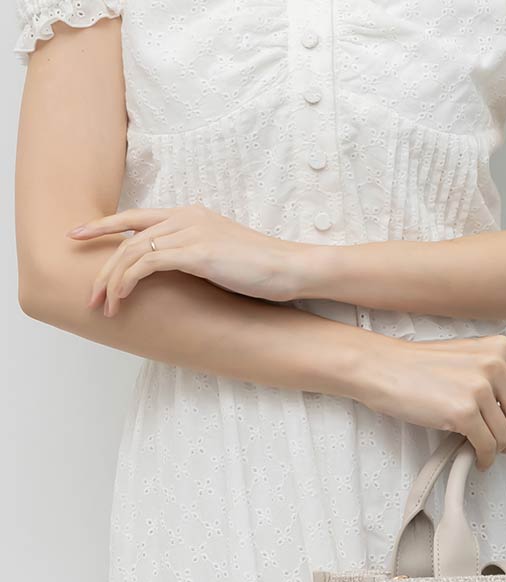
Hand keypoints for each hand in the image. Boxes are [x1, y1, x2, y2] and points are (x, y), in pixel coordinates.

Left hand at [67, 204, 323, 315]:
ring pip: (132, 252)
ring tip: (103, 306)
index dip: (103, 226)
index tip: (77, 235)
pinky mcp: (196, 252)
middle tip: (89, 295)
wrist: (290, 268)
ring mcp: (190, 232)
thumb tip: (178, 275)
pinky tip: (122, 298)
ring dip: (112, 281)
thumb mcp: (222, 258)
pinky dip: (128, 281)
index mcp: (190, 214)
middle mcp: (185, 217)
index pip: (135, 217)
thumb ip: (196, 256)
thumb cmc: (263, 270)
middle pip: (128, 238)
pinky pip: (147, 265)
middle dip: (103, 268)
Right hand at [351, 333, 505, 468]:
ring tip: (479, 446)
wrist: (382, 368)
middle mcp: (495, 364)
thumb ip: (500, 394)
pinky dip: (484, 458)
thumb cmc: (419, 369)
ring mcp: (480, 387)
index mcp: (501, 349)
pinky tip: (476, 457)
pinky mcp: (463, 411)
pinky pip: (487, 447)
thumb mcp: (468, 368)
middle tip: (500, 446)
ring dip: (496, 450)